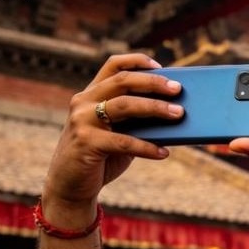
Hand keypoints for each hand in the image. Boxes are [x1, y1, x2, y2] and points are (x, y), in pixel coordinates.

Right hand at [44, 54, 175, 210]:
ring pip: (124, 105)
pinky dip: (147, 147)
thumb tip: (176, 114)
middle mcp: (83, 102)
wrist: (70, 186)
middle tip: (178, 89)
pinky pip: (123, 142)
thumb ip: (137, 122)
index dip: (137, 61)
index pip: (113, 66)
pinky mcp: (86, 143)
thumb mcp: (119, 134)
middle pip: (123, 81)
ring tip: (179, 114)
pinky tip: (164, 152)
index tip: (160, 66)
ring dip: (155, 108)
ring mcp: (82, 120)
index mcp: (91, 94)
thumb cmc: (101, 158)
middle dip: (153, 83)